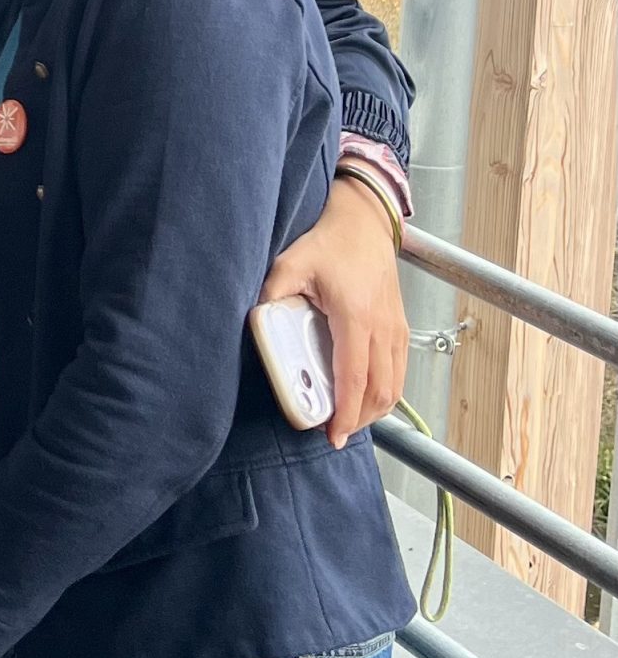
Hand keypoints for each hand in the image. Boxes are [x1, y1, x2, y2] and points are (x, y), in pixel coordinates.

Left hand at [261, 174, 407, 447]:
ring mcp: (396, 328)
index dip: (345, 413)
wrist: (364, 222)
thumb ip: (273, 294)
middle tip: (334, 434)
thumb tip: (257, 321)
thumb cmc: (329, 242)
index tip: (332, 435)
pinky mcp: (400, 326)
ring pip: (395, 385)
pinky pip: (399, 370)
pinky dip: (385, 391)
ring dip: (374, 410)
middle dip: (359, 419)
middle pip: (380, 391)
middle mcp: (383, 328)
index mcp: (356, 318)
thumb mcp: (291, 263)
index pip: (354, 379)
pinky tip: (365, 398)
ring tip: (347, 422)